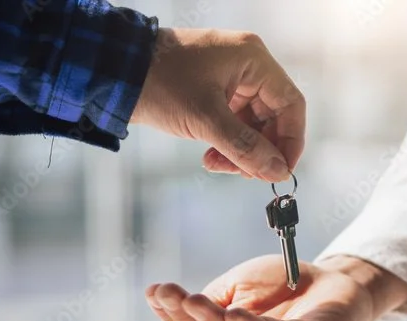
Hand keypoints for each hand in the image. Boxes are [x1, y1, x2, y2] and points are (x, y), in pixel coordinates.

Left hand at [132, 28, 304, 181]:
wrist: (115, 73)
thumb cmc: (160, 83)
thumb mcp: (206, 120)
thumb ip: (245, 148)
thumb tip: (277, 171)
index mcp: (253, 60)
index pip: (291, 104)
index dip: (291, 141)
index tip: (280, 170)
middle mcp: (246, 66)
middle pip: (273, 117)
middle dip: (260, 150)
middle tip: (245, 173)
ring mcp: (230, 79)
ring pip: (252, 125)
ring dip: (241, 151)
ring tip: (218, 165)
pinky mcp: (213, 91)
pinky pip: (233, 123)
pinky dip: (226, 144)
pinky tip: (211, 158)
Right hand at [145, 256, 406, 320]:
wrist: (338, 280)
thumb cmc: (285, 287)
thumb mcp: (240, 288)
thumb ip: (215, 301)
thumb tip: (185, 307)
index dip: (173, 319)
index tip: (154, 291)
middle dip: (187, 320)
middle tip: (168, 293)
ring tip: (192, 300)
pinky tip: (236, 315)